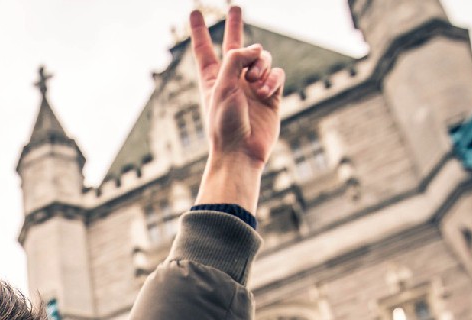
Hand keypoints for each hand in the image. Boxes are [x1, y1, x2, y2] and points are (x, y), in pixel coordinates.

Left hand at [191, 6, 284, 208]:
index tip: (195, 11)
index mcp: (212, 77)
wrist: (242, 152)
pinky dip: (272, 79)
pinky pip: (277, 74)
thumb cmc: (224, 123)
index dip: (199, 30)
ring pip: (263, 58)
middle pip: (234, 45)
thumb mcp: (222, 86)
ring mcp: (253, 86)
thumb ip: (235, 59)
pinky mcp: (272, 95)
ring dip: (261, 65)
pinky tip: (265, 92)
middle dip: (235, 25)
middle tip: (235, 7)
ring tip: (254, 82)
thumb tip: (256, 49)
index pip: (203, 48)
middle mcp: (232, 78)